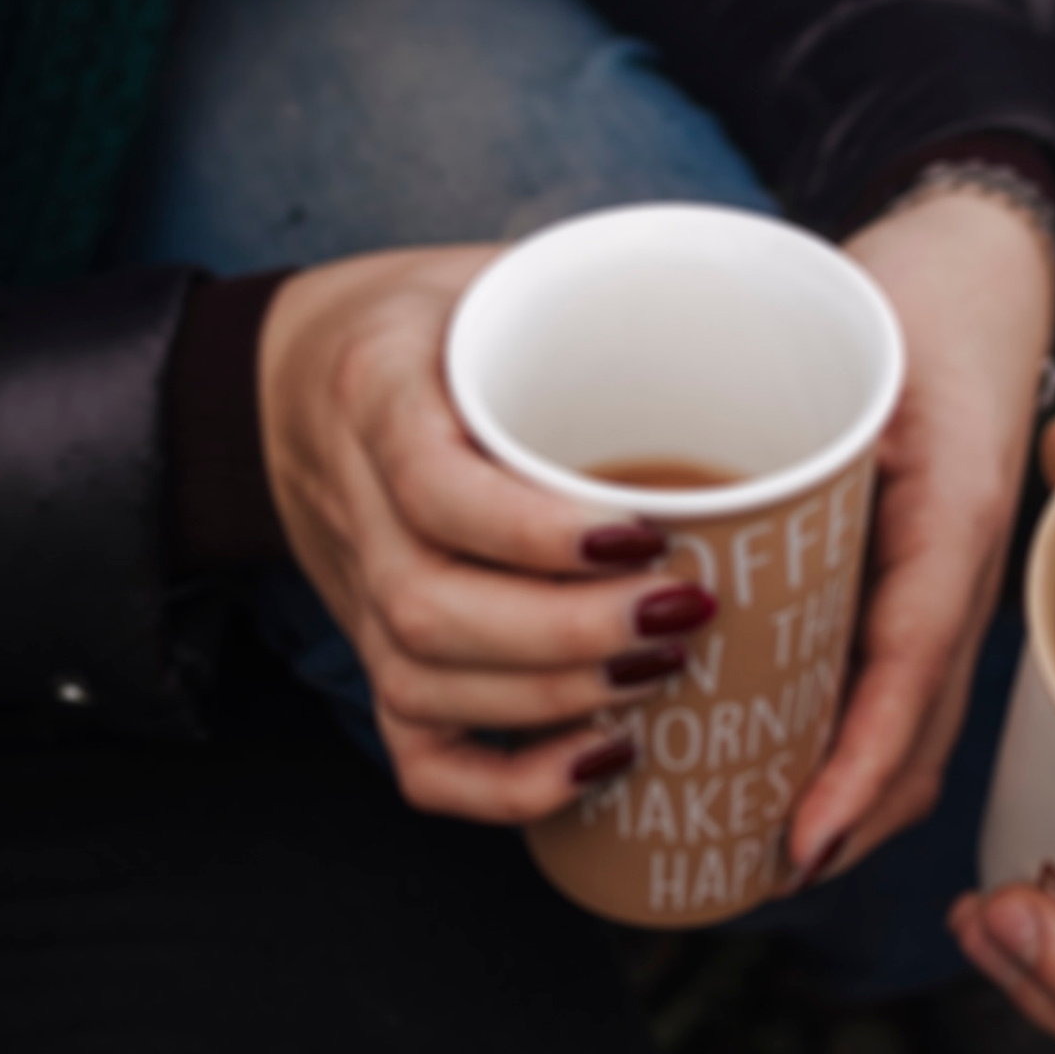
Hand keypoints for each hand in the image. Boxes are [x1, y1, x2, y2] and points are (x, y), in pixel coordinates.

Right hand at [259, 247, 716, 825]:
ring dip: (553, 700)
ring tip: (660, 674)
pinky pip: (418, 754)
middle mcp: (351, 497)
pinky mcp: (374, 653)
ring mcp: (356, 590)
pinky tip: (603, 759)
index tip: (647, 535)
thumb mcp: (493, 270)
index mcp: (375, 385)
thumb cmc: (435, 319)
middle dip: (565, 633)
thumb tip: (754, 309)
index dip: (536, 530)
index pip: (433, 481)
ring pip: (422, 682)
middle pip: (428, 603)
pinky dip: (508, 783)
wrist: (300, 374)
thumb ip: (588, 296)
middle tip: (682, 615)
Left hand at [784, 186, 1054, 880]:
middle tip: (753, 869)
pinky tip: (784, 762)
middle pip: (915, 728)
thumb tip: (642, 507)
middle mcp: (963, 567)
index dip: (857, 762)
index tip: (804, 839)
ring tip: (756, 845)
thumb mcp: (847, 343)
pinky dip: (852, 742)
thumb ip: (773, 415)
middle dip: (846, 813)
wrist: (973, 267)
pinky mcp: (927, 579)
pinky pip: (900, 682)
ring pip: (911, 722)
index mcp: (952, 514)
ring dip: (847, 793)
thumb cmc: (903, 298)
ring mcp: (954, 582)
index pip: (912, 665)